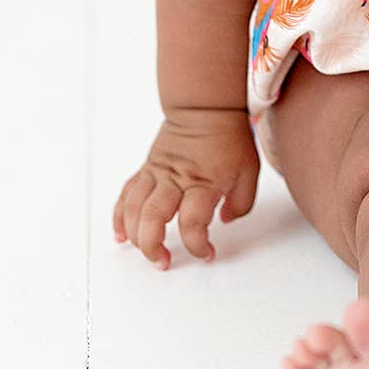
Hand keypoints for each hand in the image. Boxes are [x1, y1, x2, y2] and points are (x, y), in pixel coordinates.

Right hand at [112, 108, 259, 267]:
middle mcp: (175, 179)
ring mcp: (157, 174)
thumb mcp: (249, 171)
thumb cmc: (229, 137)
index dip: (197, 246)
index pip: (193, 222)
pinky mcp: (147, 169)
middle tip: (164, 261)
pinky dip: (119, 217)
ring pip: (133, 208)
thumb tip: (223, 222)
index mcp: (203, 182)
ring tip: (146, 252)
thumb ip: (241, 203)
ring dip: (134, 236)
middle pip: (152, 218)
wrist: (205, 106)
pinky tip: (121, 235)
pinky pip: (126, 195)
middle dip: (153, 246)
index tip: (207, 253)